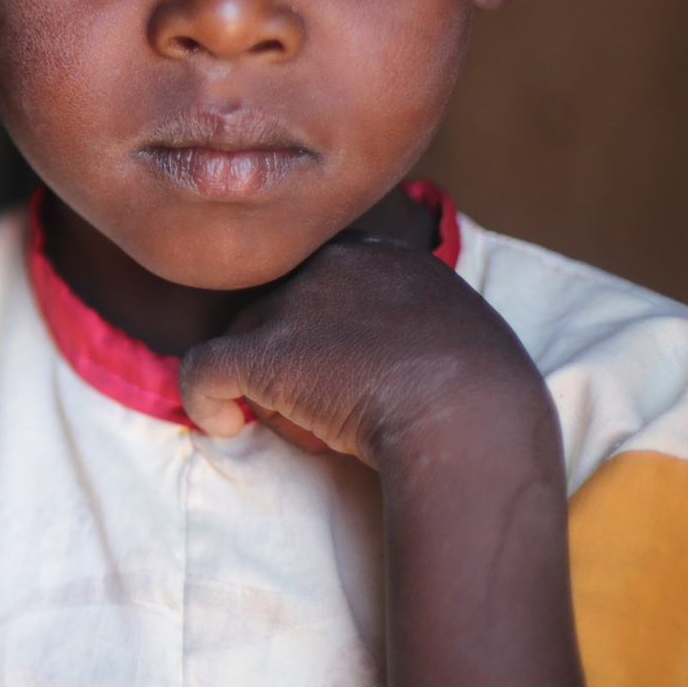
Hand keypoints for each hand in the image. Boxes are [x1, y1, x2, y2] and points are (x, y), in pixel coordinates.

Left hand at [179, 236, 552, 472]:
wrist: (475, 422)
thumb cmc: (483, 399)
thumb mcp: (458, 336)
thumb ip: (412, 326)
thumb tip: (381, 354)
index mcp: (383, 255)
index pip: (322, 281)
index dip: (322, 330)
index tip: (346, 372)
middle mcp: (332, 264)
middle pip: (278, 309)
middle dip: (295, 361)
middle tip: (336, 410)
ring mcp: (295, 305)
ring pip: (244, 340)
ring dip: (269, 389)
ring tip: (319, 431)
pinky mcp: (265, 353)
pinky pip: (203, 371)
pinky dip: (204, 401)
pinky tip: (223, 424)